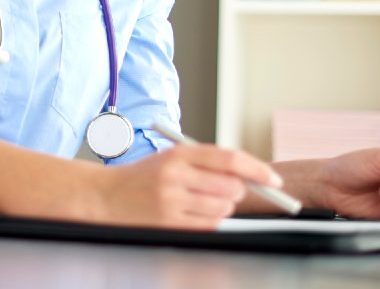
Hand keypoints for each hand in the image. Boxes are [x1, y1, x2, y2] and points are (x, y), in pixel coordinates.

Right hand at [93, 143, 283, 230]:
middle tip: (228, 191)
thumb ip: (207, 164)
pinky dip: (211, 221)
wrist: (104, 196)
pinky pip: (209, 226)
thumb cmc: (143, 177)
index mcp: (179, 153)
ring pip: (223, 208)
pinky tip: (194, 214)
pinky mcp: (169, 223)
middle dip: (237, 191)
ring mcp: (171, 201)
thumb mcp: (172, 159)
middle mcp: (175, 175)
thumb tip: (250, 177)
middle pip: (231, 186)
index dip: (257, 169)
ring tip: (203, 202)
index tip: (274, 179)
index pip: (229, 159)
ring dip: (223, 208)